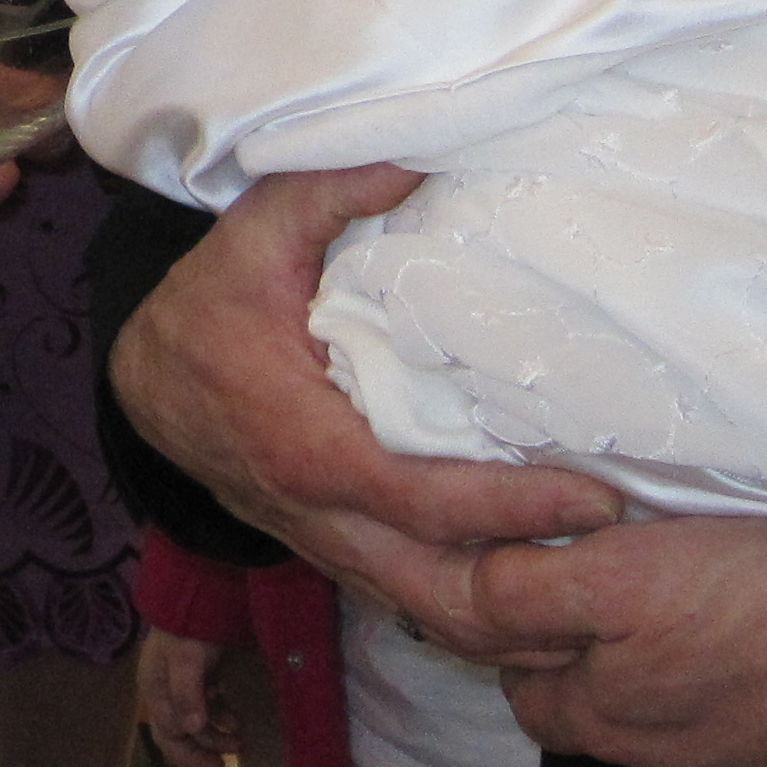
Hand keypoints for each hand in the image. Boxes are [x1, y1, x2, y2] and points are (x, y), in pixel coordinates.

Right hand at [108, 164, 619, 656]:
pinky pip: (408, 598)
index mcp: (306, 446)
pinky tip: (536, 595)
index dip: (511, 505)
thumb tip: (420, 150)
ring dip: (509, 616)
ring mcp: (325, 544)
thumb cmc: (206, 307)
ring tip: (598, 589)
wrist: (142, 379)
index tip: (595, 496)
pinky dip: (471, 608)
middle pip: (435, 583)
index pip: (424, 499)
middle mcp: (318, 514)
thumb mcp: (255, 233)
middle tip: (624, 555)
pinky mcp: (333, 552)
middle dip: (531, 590)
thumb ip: (333, 188)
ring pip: (424, 608)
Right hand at [136, 629, 238, 766]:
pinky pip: (202, 704)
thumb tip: (191, 728)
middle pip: (178, 733)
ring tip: (239, 736)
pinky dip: (217, 713)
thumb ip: (187, 692)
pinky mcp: (193, 673)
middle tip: (232, 753)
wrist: (194, 590)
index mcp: (154, 691)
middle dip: (204, 747)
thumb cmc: (187, 627)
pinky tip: (232, 713)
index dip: (192, 754)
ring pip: (193, 720)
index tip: (220, 763)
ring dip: (214, 732)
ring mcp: (177, 682)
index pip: (168, 736)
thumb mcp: (186, 658)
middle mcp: (162, 691)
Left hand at [473, 520, 766, 766]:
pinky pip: (726, 733)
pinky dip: (719, 695)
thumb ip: (526, 593)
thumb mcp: (617, 577)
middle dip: (576, 667)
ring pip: (658, 727)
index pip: (523, 689)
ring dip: (652, 680)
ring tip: (677, 621)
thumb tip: (465, 597)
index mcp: (607, 716)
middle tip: (599, 600)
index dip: (516, 634)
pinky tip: (741, 656)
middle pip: (586, 717)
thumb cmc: (755, 605)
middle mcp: (659, 762)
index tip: (528, 586)